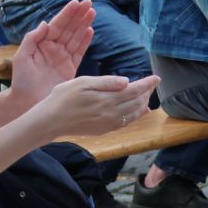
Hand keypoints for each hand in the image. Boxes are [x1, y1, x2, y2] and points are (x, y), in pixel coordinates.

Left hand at [8, 0, 93, 107]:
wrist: (28, 102)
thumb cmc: (22, 80)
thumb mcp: (22, 57)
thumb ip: (32, 39)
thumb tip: (45, 23)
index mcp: (41, 44)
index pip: (56, 25)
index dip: (66, 13)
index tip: (76, 2)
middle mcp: (53, 48)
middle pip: (68, 28)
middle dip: (78, 15)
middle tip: (89, 3)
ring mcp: (63, 58)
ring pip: (75, 37)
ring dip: (84, 25)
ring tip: (92, 12)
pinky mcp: (71, 69)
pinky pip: (79, 52)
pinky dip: (85, 41)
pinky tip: (90, 30)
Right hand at [42, 74, 158, 136]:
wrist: (51, 120)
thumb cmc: (63, 97)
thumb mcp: (81, 82)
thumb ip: (105, 82)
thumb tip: (127, 81)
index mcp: (107, 98)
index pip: (134, 90)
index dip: (147, 84)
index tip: (156, 78)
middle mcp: (112, 112)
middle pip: (137, 101)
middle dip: (147, 92)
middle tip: (152, 84)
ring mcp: (109, 122)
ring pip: (134, 112)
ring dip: (143, 103)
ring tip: (147, 95)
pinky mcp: (105, 129)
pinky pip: (127, 122)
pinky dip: (137, 115)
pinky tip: (141, 111)